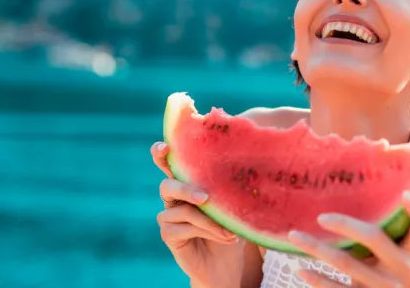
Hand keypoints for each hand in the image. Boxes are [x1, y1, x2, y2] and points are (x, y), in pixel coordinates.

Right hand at [152, 142, 244, 286]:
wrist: (228, 261)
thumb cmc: (233, 226)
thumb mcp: (234, 205)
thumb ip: (231, 189)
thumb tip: (247, 170)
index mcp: (189, 182)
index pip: (171, 163)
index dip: (162, 154)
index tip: (165, 147)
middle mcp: (175, 196)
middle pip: (167, 185)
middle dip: (184, 188)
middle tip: (204, 197)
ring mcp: (169, 216)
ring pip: (183, 210)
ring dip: (209, 220)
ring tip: (231, 231)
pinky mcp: (169, 234)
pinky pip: (184, 227)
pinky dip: (207, 231)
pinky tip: (226, 237)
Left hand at [287, 192, 409, 287]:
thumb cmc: (377, 269)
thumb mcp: (386, 252)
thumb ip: (380, 230)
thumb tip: (350, 183)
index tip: (403, 193)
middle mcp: (403, 269)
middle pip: (375, 238)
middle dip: (345, 224)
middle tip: (320, 216)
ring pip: (348, 264)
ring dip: (317, 248)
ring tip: (295, 236)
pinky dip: (317, 278)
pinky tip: (301, 268)